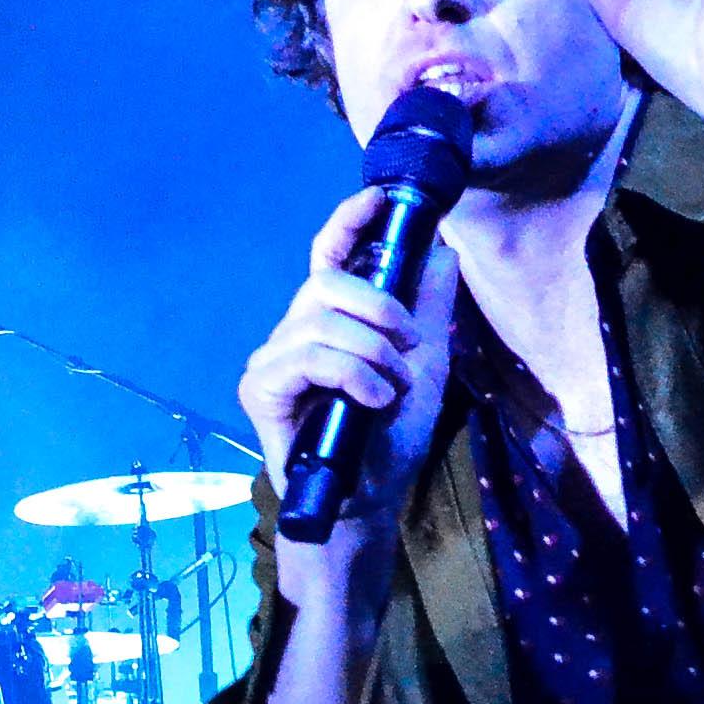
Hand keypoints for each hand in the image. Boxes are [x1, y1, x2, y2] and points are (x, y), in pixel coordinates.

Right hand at [238, 184, 459, 551]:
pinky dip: (352, 374)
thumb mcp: (425, 369)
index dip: (347, 222)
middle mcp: (294, 333)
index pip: (329, 256)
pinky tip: (373, 401)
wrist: (367, 504)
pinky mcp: (261, 390)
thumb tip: (442, 251)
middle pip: (325, 282)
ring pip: (321, 322)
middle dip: (378, 306)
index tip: (377, 198)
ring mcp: (272, 361)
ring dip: (373, 354)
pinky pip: (308, 358)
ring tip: (392, 390)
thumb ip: (428, 313)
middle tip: (408, 345)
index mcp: (330, 321)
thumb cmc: (388, 441)